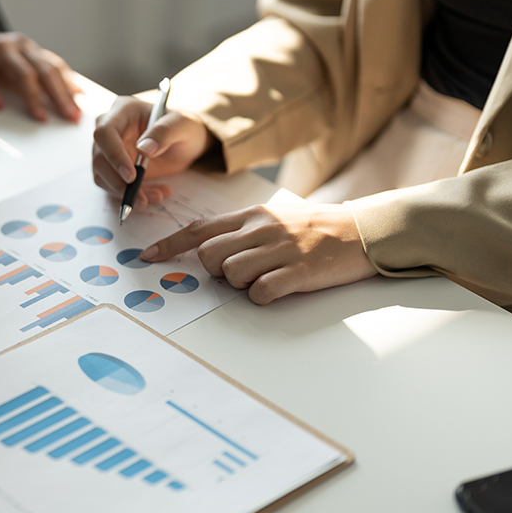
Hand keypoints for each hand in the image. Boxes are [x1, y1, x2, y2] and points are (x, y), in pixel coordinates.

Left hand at [0, 32, 80, 122]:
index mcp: (2, 49)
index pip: (24, 74)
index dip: (34, 96)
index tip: (41, 117)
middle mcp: (21, 46)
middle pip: (47, 70)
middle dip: (61, 95)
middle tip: (71, 117)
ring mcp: (31, 48)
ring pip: (56, 66)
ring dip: (69, 89)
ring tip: (78, 111)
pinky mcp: (36, 54)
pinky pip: (56, 65)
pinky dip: (69, 80)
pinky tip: (79, 94)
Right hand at [91, 95, 210, 209]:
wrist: (185, 142)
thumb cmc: (183, 127)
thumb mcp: (183, 124)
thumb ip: (165, 132)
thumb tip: (143, 149)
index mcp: (123, 110)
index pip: (105, 132)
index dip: (114, 155)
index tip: (131, 176)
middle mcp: (110, 128)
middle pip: (99, 158)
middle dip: (118, 182)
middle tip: (141, 199)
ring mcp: (109, 149)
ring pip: (103, 176)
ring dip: (125, 193)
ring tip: (157, 196)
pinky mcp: (112, 167)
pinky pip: (112, 185)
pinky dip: (130, 196)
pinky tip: (152, 195)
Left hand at [140, 204, 377, 303]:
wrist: (363, 231)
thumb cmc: (315, 229)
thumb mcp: (274, 219)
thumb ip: (242, 231)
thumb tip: (208, 250)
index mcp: (251, 215)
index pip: (199, 229)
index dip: (169, 245)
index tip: (147, 257)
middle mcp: (261, 229)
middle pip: (208, 255)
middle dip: (215, 271)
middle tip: (240, 271)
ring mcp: (279, 250)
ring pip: (231, 274)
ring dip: (242, 284)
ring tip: (267, 276)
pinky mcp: (299, 272)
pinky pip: (261, 293)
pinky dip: (265, 296)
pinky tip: (281, 288)